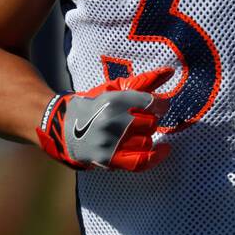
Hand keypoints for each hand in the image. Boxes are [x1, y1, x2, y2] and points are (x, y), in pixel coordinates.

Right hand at [36, 67, 172, 171]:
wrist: (63, 127)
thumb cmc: (94, 105)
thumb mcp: (114, 89)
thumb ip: (144, 81)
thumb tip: (170, 72)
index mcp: (113, 100)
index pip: (150, 103)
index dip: (160, 105)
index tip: (159, 106)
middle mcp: (112, 121)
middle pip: (150, 124)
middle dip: (149, 121)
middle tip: (140, 119)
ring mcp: (110, 142)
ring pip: (146, 142)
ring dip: (146, 137)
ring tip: (137, 133)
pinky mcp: (108, 159)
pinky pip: (140, 162)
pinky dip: (155, 157)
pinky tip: (164, 150)